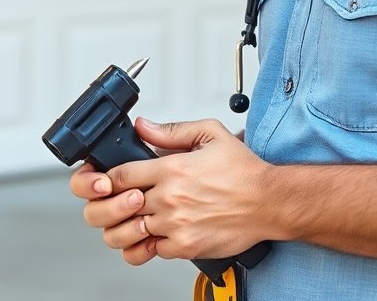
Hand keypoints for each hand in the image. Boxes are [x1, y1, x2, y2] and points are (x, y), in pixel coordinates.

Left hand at [74, 117, 271, 265]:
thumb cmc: (243, 172)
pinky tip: (158, 231)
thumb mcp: (209, 134)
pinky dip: (150, 242)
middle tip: (119, 200)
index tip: (111, 181)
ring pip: (130, 231)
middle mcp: (170, 198)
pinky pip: (152, 249)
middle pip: (119, 205)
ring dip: (127, 225)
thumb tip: (143, 126)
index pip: (119, 176)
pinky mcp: (185, 246)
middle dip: (114, 202)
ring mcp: (176, 225)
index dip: (108, 179)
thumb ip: (171, 131)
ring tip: (135, 218)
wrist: (268, 203)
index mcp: (172, 168)